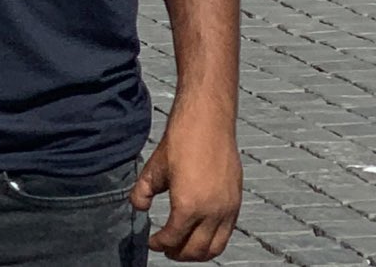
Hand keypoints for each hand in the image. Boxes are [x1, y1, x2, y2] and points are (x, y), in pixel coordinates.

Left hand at [131, 109, 241, 260]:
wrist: (207, 121)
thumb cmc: (180, 140)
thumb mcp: (154, 167)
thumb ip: (142, 191)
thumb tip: (138, 208)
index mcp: (189, 205)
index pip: (173, 238)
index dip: (160, 244)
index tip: (153, 242)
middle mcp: (212, 212)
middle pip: (196, 250)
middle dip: (179, 254)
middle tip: (167, 250)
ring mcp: (228, 209)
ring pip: (215, 247)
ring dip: (198, 253)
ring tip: (183, 248)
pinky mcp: (237, 202)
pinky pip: (227, 233)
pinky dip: (214, 241)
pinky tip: (201, 233)